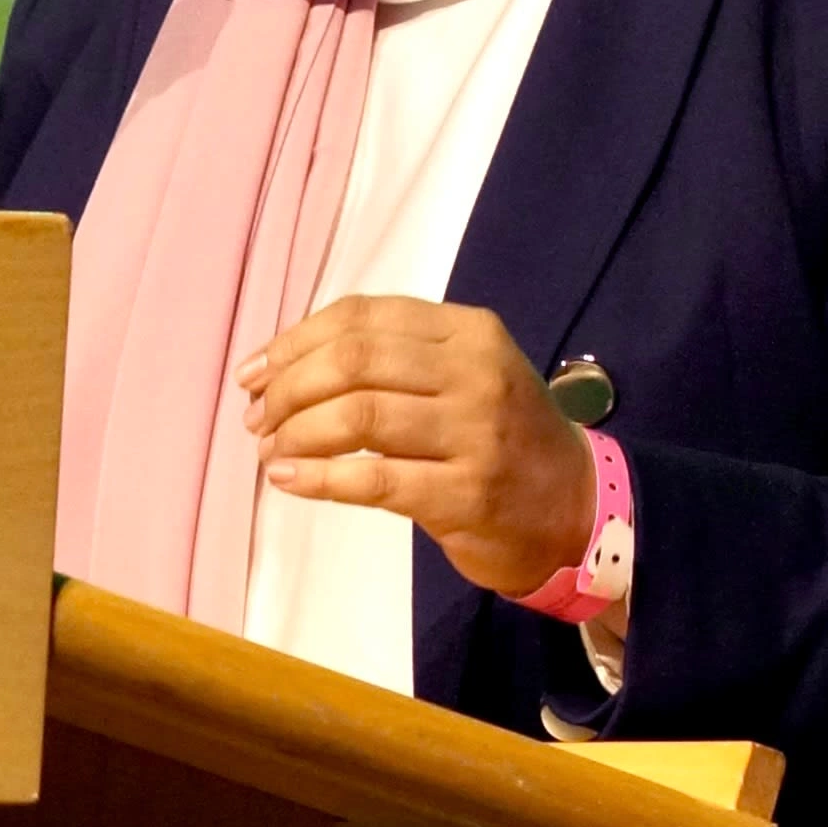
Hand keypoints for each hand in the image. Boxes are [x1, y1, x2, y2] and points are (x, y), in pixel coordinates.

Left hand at [241, 297, 594, 598]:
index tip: (253, 373)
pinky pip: (374, 479)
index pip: (363, 317)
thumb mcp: (461, 377)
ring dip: (296, 433)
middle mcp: (475, 372)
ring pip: (359, 415)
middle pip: (354, 361)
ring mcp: (475, 432)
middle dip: (288, 388)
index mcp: (468, 331)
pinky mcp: (466, 493)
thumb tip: (282, 369)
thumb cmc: (499, 439)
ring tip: (270, 452)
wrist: (573, 509)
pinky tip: (288, 480)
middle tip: (257, 419)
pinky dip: (319, 477)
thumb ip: (391, 361)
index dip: (296, 342)